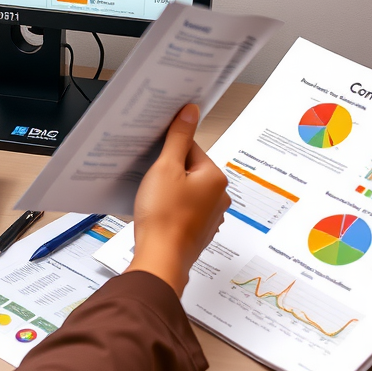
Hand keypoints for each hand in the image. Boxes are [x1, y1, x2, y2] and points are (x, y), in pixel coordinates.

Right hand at [125, 104, 229, 295]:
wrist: (161, 258)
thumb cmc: (163, 217)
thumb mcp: (165, 168)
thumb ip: (178, 137)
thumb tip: (190, 112)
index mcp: (215, 177)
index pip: (190, 147)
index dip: (167, 152)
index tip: (154, 158)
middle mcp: (219, 196)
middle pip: (189, 169)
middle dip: (168, 172)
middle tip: (152, 181)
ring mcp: (210, 215)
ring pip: (185, 190)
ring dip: (169, 191)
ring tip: (154, 200)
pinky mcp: (198, 230)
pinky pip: (184, 209)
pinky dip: (171, 208)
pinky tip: (158, 213)